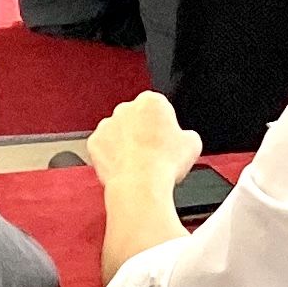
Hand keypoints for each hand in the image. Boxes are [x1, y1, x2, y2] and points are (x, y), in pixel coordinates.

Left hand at [87, 90, 202, 193]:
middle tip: (154, 152)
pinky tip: (126, 168)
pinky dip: (111, 156)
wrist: (140, 184)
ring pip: (118, 132)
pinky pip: (104, 148)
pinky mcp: (94, 142)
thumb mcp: (193, 144)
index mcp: (151, 101)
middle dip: (143, 132)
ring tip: (140, 164)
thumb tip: (183, 140)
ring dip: (126, 143)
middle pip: (137, 118)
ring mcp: (107, 125)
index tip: (167, 138)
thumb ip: (185, 134)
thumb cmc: (164, 163)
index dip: (165, 125)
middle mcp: (126, 108)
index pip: (159, 107)